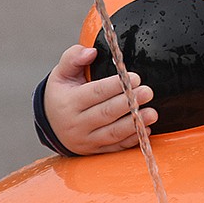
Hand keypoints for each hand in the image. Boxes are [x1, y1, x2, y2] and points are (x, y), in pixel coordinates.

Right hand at [43, 44, 157, 154]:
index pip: (95, 93)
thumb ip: (73, 58)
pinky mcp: (94, 151)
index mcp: (69, 102)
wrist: (51, 124)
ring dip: (134, 123)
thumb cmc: (62, 93)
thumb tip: (91, 52)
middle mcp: (76, 123)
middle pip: (106, 113)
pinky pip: (115, 147)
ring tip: (152, 113)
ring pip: (112, 133)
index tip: (135, 77)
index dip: (115, 86)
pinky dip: (131, 140)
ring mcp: (86, 140)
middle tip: (148, 92)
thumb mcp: (61, 74)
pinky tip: (145, 129)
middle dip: (129, 103)